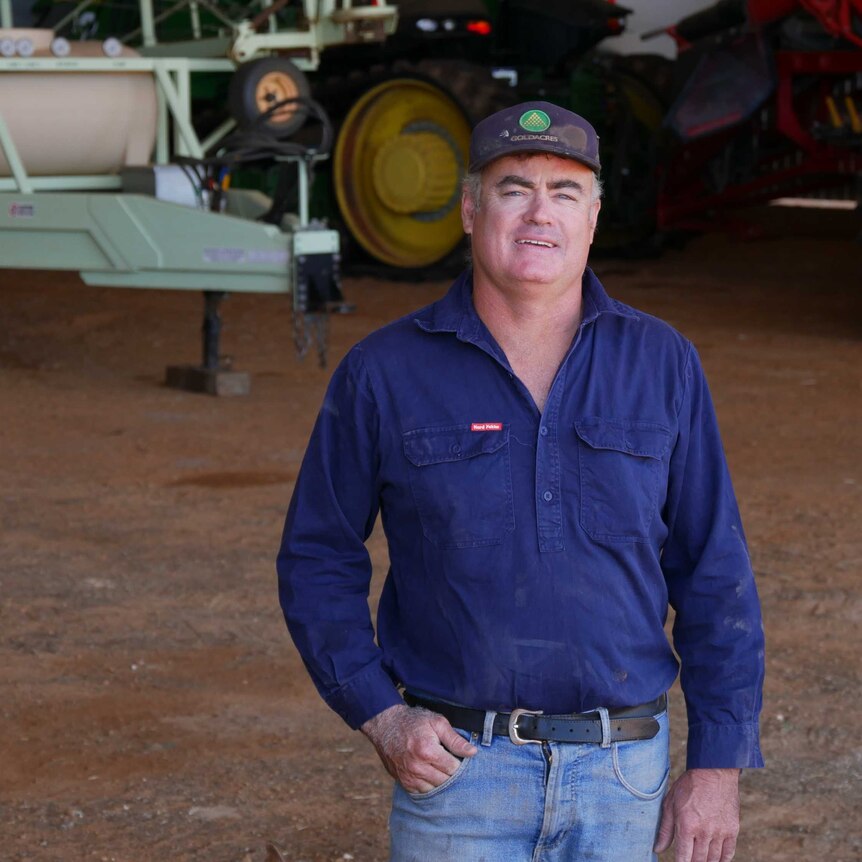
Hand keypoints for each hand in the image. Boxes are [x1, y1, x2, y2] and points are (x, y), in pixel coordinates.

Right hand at [361, 703, 476, 793]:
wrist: (386, 725)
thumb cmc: (414, 721)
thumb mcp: (437, 722)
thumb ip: (455, 739)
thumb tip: (473, 753)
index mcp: (428, 751)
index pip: (453, 768)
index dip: (458, 762)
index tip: (457, 756)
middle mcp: (417, 768)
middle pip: (446, 782)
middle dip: (451, 773)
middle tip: (450, 762)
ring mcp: (409, 777)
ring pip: (435, 790)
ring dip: (440, 781)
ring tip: (440, 768)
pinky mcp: (404, 782)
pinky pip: (423, 792)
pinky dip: (429, 786)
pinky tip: (431, 774)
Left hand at [654, 768, 739, 861]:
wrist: (714, 772)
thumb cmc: (689, 786)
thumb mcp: (671, 803)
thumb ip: (665, 828)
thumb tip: (658, 848)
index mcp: (687, 825)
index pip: (683, 857)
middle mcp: (704, 832)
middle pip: (698, 860)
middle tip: (689, 858)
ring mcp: (720, 832)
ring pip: (713, 859)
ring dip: (706, 861)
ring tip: (700, 858)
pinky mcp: (732, 830)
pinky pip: (728, 853)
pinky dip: (722, 859)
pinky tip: (715, 858)